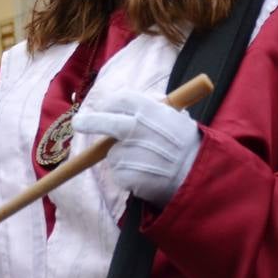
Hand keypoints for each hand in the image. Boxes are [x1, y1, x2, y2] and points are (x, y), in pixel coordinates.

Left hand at [71, 89, 200, 206]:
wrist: (198, 176)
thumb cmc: (188, 145)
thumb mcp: (177, 117)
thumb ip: (153, 108)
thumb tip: (126, 104)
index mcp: (149, 109)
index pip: (118, 100)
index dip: (109, 104)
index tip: (106, 109)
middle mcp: (135, 128)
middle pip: (101, 121)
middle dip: (87, 122)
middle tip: (79, 123)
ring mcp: (129, 152)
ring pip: (112, 153)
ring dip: (121, 156)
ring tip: (146, 161)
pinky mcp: (126, 174)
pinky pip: (118, 172)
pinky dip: (127, 174)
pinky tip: (145, 174)